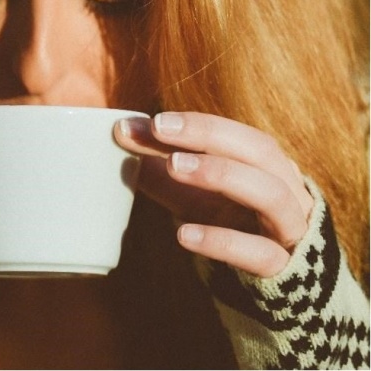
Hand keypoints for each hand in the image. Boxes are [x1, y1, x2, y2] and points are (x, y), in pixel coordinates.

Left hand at [113, 112, 313, 276]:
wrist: (272, 290)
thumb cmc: (228, 225)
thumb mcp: (192, 193)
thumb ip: (160, 165)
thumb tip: (122, 131)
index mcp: (268, 167)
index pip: (237, 134)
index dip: (198, 124)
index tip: (153, 121)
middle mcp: (288, 190)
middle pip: (261, 151)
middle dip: (209, 135)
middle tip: (159, 129)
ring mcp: (290, 230)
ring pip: (271, 194)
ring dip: (221, 173)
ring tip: (173, 166)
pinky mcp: (284, 270)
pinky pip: (260, 253)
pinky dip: (222, 240)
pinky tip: (183, 234)